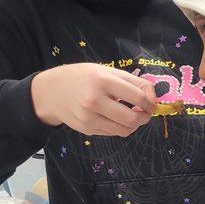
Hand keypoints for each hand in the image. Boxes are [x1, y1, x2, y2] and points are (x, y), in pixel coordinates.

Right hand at [31, 64, 157, 135]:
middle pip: (132, 118)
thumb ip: (131, 81)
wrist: (50, 92)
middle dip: (145, 117)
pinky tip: (117, 118)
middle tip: (146, 113)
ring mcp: (89, 117)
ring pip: (124, 130)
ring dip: (135, 125)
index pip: (137, 97)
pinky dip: (121, 127)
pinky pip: (113, 133)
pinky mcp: (87, 129)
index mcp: (102, 80)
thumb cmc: (81, 77)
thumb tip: (154, 96)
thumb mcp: (105, 70)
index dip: (151, 103)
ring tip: (133, 115)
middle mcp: (95, 100)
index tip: (152, 103)